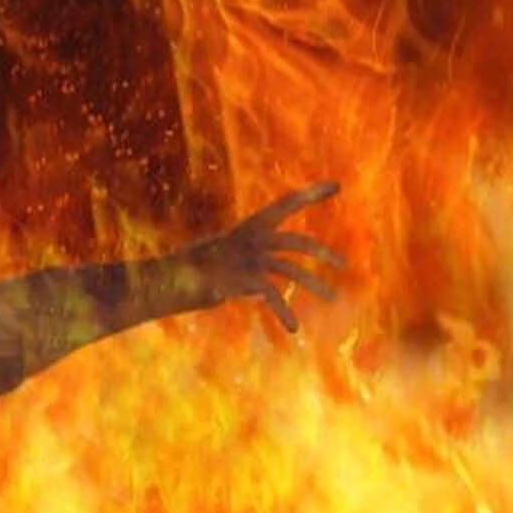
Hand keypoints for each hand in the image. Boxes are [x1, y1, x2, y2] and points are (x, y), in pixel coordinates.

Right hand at [179, 181, 346, 332]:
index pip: (285, 204)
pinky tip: (293, 328)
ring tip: (332, 298)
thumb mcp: (224, 269)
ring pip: (291, 269)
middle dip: (322, 252)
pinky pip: (273, 296)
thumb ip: (246, 277)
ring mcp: (247, 257)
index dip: (311, 193)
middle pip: (296, 241)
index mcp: (247, 227)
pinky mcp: (243, 278)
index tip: (337, 184)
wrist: (168, 278)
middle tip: (344, 264)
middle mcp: (250, 238)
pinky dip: (283, 313)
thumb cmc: (190, 274)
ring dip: (314, 284)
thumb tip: (259, 296)